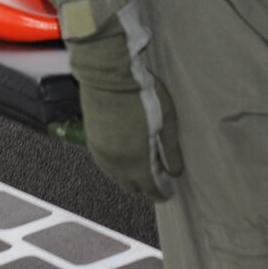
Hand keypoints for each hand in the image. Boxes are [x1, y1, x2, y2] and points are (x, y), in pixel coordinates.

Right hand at [65, 12, 179, 199]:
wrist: (108, 76)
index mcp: (136, 161)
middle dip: (145, 187)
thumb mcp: (166, 121)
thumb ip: (171, 150)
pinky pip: (105, 165)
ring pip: (116, 177)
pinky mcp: (91, 141)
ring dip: (129, 178)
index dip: (161, 192)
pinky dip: (117, 168)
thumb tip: (175, 173)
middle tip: (157, 179)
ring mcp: (101, 153)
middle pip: (131, 187)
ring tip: (142, 169)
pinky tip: (124, 158)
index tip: (169, 191)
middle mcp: (116, 164)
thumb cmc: (142, 95)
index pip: (150, 188)